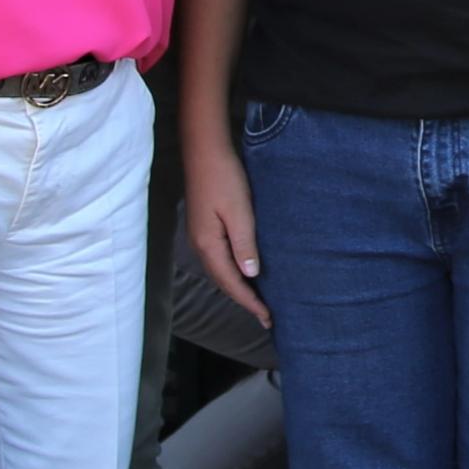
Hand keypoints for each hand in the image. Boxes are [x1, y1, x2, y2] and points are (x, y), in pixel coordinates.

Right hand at [185, 130, 270, 325]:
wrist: (204, 151)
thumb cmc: (224, 178)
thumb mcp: (239, 212)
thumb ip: (244, 244)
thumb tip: (251, 274)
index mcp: (209, 245)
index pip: (231, 283)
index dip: (249, 302)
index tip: (267, 317)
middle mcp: (201, 245)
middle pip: (223, 282)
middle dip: (244, 300)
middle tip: (266, 316)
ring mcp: (201, 236)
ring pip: (220, 272)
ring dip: (238, 288)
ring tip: (257, 301)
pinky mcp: (205, 227)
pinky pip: (220, 259)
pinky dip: (233, 272)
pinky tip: (244, 272)